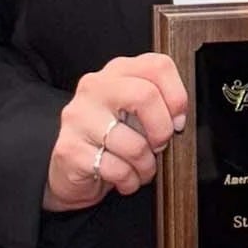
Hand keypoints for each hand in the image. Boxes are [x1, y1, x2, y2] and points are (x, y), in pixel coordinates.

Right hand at [43, 53, 188, 209]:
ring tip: (140, 169)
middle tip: (159, 146)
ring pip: (134, 144)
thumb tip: (178, 120)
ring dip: (146, 166)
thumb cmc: (111, 141)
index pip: (158, 66)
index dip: (177, 97)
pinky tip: (123, 179)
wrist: (70, 170)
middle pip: (145, 95)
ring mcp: (78, 117)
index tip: (177, 121)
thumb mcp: (137, 116)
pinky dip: (129, 181)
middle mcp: (94, 88)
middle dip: (162, 130)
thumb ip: (158, 107)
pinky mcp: (69, 148)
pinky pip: (117, 169)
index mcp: (116, 73)